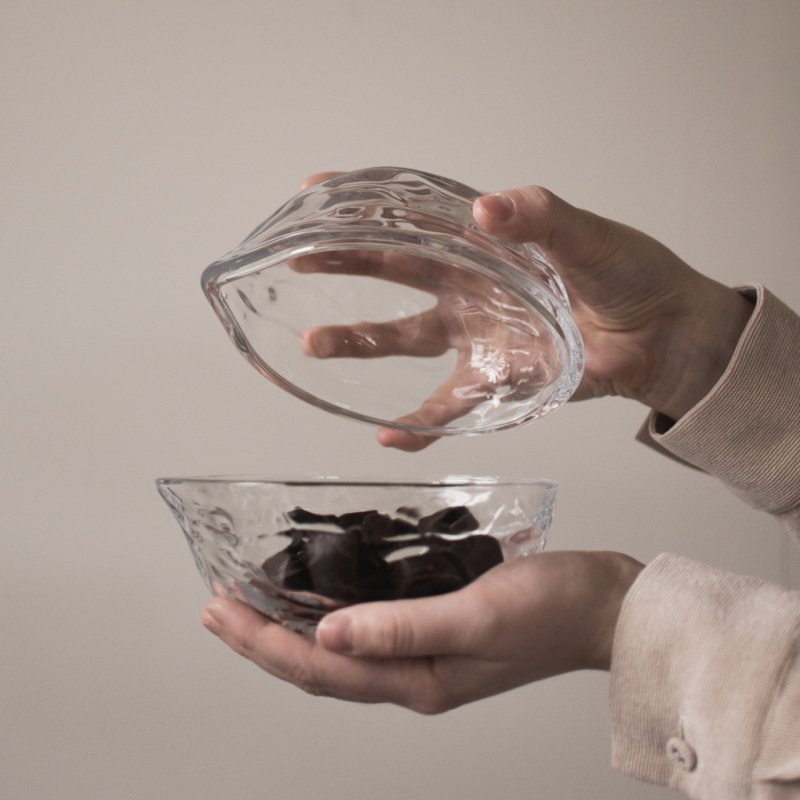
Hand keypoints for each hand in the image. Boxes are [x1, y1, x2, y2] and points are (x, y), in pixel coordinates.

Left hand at [200, 550, 642, 712]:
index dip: (264, 643)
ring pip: (340, 645)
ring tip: (251, 598)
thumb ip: (403, 627)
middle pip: (319, 662)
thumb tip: (329, 632)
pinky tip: (320, 589)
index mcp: (418, 682)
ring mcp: (424, 653)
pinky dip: (333, 608)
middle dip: (262, 637)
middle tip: (216, 605)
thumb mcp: (477, 616)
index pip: (321, 668)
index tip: (221, 612)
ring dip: (291, 623)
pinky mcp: (435, 626)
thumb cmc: (553, 611)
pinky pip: (369, 625)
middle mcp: (412, 674)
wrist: (604, 605)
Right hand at [294, 175, 752, 449]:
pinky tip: (387, 437)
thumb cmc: (630, 273)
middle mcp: (471, 286)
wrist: (664, 334)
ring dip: (359, 342)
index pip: (416, 214)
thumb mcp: (586, 236)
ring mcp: (477, 334)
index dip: (367, 201)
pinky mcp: (495, 379)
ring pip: (405, 339)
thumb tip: (488, 208)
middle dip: (344, 262)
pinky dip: (419, 426)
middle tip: (296, 259)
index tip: (317, 190)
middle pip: (395, 270)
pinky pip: (447, 406)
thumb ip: (540, 218)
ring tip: (313, 344)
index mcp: (486, 242)